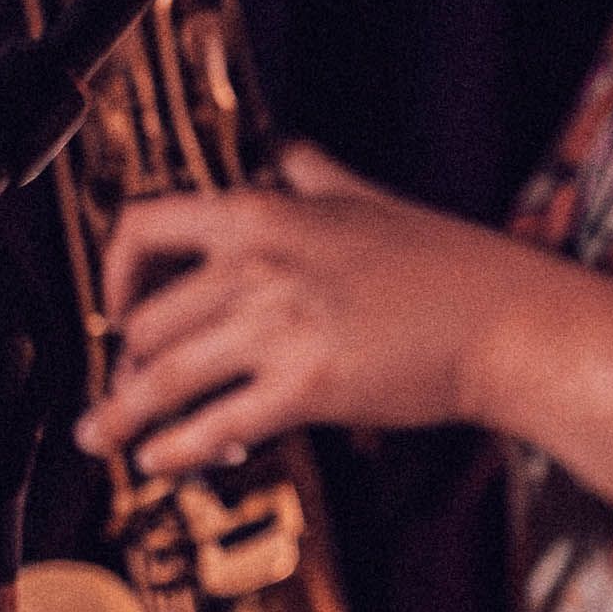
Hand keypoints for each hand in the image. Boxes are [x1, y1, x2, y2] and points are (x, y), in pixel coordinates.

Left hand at [82, 143, 532, 479]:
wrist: (510, 323)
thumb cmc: (452, 267)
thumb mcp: (372, 201)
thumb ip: (317, 176)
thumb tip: (290, 151)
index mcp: (264, 214)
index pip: (145, 227)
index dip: (114, 272)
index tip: (115, 302)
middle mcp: (258, 265)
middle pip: (144, 319)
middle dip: (125, 362)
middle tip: (129, 386)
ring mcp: (279, 327)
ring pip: (161, 376)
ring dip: (121, 414)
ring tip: (102, 437)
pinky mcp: (305, 387)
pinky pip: (213, 425)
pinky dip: (173, 449)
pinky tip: (158, 461)